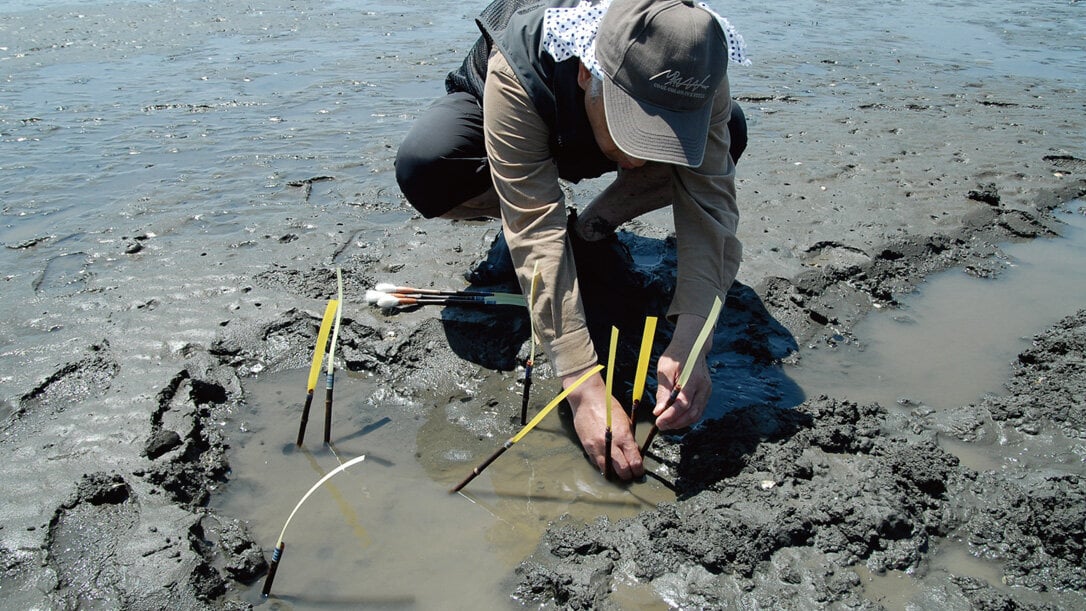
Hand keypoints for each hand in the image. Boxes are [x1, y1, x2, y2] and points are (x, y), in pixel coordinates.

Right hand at [563, 368, 643, 479]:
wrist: (588, 398)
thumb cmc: (609, 406)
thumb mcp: (626, 421)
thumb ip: (630, 439)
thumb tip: (634, 453)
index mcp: (624, 436)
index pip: (635, 461)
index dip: (639, 470)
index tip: (639, 472)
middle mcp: (611, 444)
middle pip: (622, 470)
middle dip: (628, 475)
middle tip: (630, 475)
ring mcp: (597, 447)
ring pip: (608, 471)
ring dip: (615, 474)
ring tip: (618, 472)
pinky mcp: (587, 448)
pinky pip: (597, 464)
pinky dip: (603, 466)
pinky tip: (607, 464)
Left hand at [654, 313, 713, 429]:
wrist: (691, 346)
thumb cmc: (676, 356)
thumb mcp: (665, 371)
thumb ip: (663, 392)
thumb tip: (658, 411)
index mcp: (693, 379)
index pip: (683, 404)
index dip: (670, 416)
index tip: (658, 422)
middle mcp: (703, 387)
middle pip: (692, 413)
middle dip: (675, 422)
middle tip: (660, 425)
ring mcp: (707, 391)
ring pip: (696, 414)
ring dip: (681, 423)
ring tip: (666, 424)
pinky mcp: (706, 394)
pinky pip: (698, 410)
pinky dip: (687, 417)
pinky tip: (675, 418)